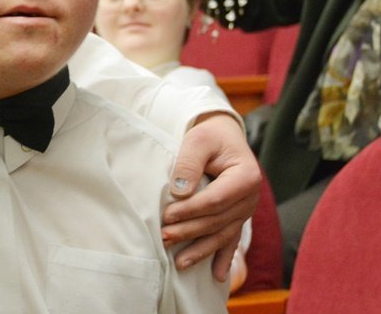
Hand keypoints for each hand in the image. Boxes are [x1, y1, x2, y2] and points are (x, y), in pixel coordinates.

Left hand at [162, 113, 259, 281]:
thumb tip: (179, 192)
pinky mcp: (238, 217)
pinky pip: (231, 240)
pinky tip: (217, 276)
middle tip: (164, 238)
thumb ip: (189, 164)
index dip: (191, 210)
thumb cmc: (210, 137)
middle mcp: (250, 198)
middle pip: (218, 220)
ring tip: (179, 263)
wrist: (224, 137)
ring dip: (201, 250)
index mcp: (245, 177)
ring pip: (223, 235)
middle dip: (190, 231)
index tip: (167, 215)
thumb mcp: (198, 141)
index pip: (215, 200)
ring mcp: (245, 211)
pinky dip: (223, 258)